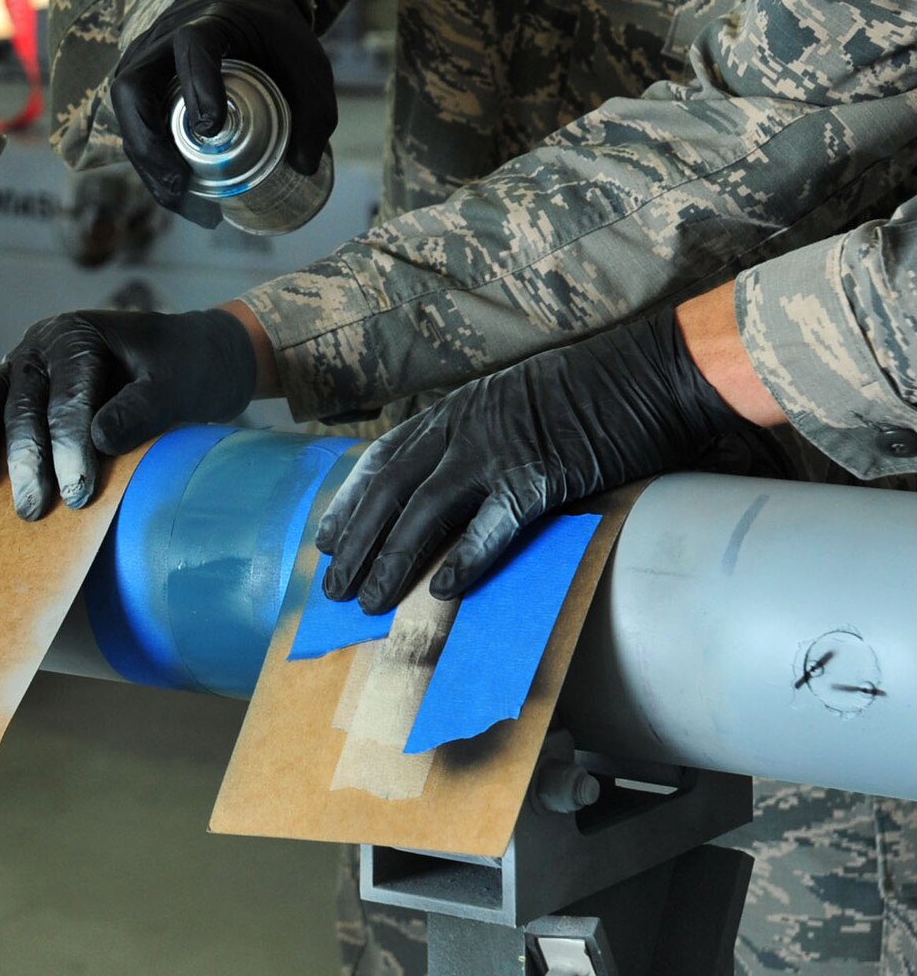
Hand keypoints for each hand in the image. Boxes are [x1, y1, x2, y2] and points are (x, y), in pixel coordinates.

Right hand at [0, 308, 257, 519]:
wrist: (191, 357)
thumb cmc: (185, 369)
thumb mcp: (177, 384)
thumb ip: (142, 407)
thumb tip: (98, 438)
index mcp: (79, 336)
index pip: (66, 395)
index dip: (68, 446)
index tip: (77, 494)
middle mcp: (42, 344)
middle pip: (22, 403)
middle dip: (25, 459)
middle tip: (32, 510)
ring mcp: (26, 361)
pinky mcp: (20, 381)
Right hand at [110, 0, 334, 224]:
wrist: (236, 5)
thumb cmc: (270, 33)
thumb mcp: (305, 59)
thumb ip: (313, 107)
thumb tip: (304, 166)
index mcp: (206, 22)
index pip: (192, 49)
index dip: (197, 87)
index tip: (211, 129)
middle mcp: (161, 40)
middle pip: (133, 89)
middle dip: (150, 144)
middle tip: (181, 185)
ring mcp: (141, 64)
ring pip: (126, 115)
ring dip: (147, 164)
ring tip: (181, 201)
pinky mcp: (138, 88)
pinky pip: (132, 128)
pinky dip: (150, 164)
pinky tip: (177, 193)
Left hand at [315, 306, 761, 613]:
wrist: (650, 371)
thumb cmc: (587, 391)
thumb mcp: (510, 403)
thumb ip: (473, 438)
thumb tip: (447, 483)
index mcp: (453, 411)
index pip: (381, 461)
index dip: (349, 504)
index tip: (325, 542)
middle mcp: (462, 429)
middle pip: (389, 494)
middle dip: (356, 545)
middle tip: (332, 590)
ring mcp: (497, 452)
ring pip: (424, 514)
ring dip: (392, 562)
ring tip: (369, 604)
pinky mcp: (540, 477)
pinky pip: (491, 525)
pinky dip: (465, 559)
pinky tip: (442, 591)